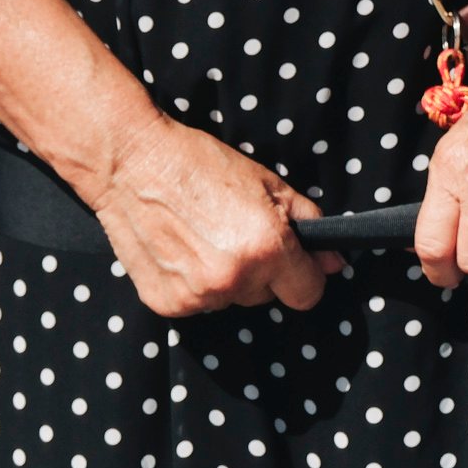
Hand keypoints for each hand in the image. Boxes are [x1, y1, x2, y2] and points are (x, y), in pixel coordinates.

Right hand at [83, 114, 336, 317]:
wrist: (134, 164)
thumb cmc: (201, 165)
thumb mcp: (269, 183)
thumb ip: (308, 224)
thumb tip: (333, 260)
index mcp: (267, 249)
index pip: (308, 294)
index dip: (307, 276)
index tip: (298, 264)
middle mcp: (233, 279)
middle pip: (268, 296)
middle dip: (264, 271)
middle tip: (240, 234)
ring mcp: (197, 295)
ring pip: (232, 299)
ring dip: (228, 277)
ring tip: (208, 237)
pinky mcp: (166, 303)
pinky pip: (198, 302)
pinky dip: (196, 283)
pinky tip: (184, 250)